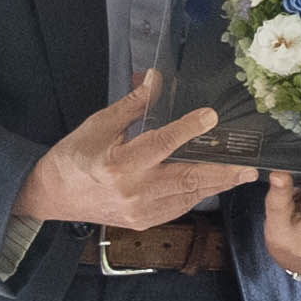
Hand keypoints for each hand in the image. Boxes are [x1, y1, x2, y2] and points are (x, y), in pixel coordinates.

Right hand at [15, 71, 254, 231]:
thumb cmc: (73, 157)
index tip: (211, 117)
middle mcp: (133, 191)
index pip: (161, 143)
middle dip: (222, 173)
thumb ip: (132, 106)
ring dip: (217, 185)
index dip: (188, 129)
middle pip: (186, 179)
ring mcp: (140, 211)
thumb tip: (155, 78)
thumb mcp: (98, 125)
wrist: (51, 196)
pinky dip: (197, 195)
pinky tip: (213, 184)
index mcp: (119, 164)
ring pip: (188, 196)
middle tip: (249, 167)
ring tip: (241, 175)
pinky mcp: (144, 222)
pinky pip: (178, 208)